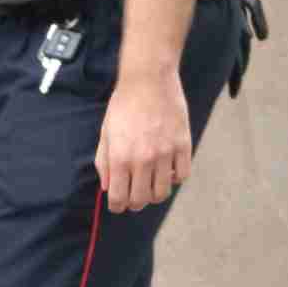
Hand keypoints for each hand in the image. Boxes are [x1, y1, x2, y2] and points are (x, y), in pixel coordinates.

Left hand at [94, 70, 191, 213]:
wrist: (148, 80)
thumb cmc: (124, 105)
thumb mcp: (106, 132)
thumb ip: (104, 162)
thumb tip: (108, 187)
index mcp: (121, 156)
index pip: (119, 198)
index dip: (117, 206)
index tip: (118, 205)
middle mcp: (143, 159)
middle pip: (141, 200)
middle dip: (135, 203)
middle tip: (134, 197)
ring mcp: (165, 154)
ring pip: (163, 193)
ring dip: (155, 194)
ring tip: (151, 185)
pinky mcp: (183, 146)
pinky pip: (182, 176)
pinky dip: (175, 178)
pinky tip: (168, 169)